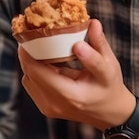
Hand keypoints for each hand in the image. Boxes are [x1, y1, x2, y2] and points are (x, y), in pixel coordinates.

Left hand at [19, 19, 135, 129]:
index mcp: (70, 95)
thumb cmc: (110, 88)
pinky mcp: (45, 107)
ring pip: (28, 79)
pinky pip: (32, 85)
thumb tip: (92, 24)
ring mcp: (49, 108)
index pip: (37, 72)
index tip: (29, 34)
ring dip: (31, 62)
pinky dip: (35, 71)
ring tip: (38, 45)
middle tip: (32, 34)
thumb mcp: (109, 66)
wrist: (110, 114)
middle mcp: (55, 105)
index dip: (28, 52)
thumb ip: (99, 45)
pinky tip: (44, 60)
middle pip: (29, 74)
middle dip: (28, 53)